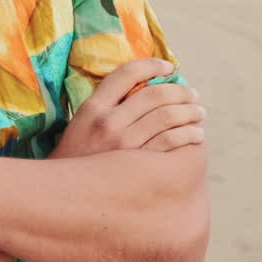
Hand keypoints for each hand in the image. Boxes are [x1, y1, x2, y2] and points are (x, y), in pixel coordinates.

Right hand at [51, 58, 204, 158]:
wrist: (63, 195)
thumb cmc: (75, 157)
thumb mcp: (80, 124)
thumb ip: (105, 107)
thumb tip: (141, 90)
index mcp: (93, 108)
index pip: (126, 74)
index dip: (151, 65)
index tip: (168, 67)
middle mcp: (109, 122)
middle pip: (154, 95)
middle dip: (180, 91)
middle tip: (193, 94)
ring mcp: (124, 144)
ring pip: (168, 117)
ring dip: (190, 112)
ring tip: (199, 113)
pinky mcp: (138, 166)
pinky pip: (172, 142)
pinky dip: (189, 135)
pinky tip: (196, 135)